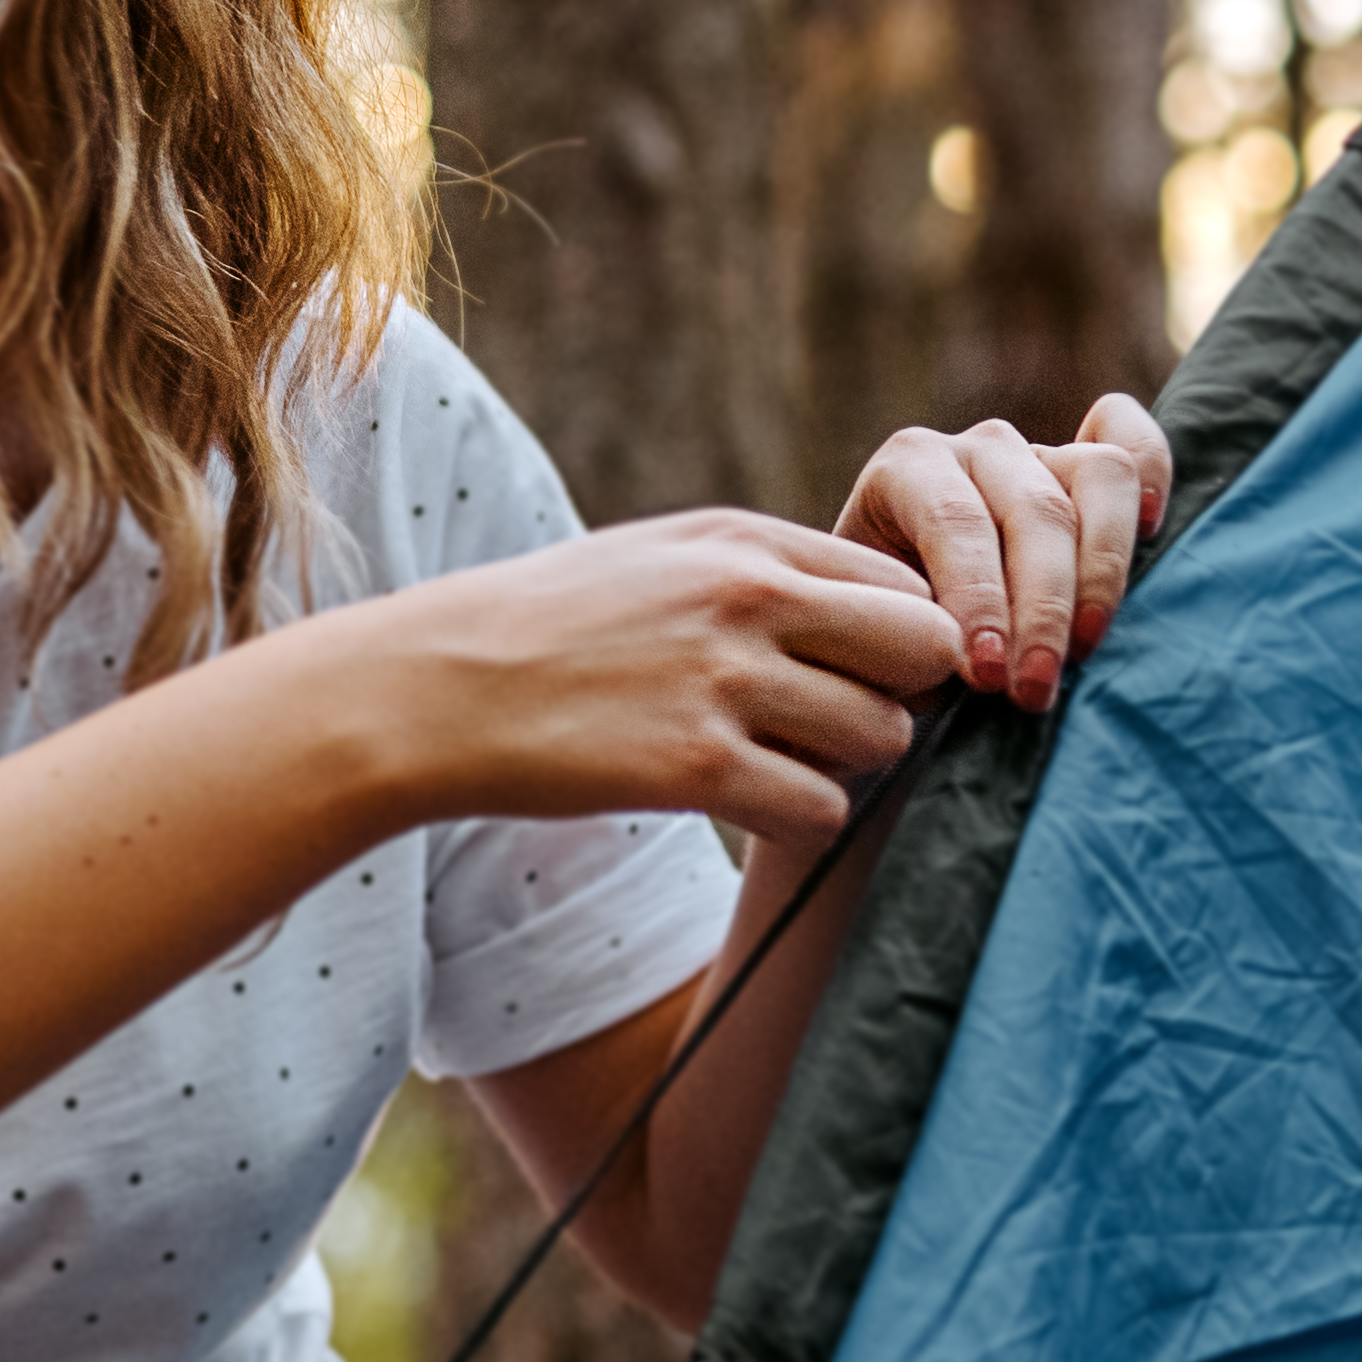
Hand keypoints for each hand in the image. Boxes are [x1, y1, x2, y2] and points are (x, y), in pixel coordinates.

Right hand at [339, 509, 973, 856]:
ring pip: (882, 739)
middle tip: (838, 728)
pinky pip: (819, 809)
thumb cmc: (552, 627)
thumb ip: (767, 575)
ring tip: (775, 765)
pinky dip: (796, 820)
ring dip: (845, 767)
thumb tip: (877, 615)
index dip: (902, 644)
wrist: (436, 688)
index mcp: (746, 542)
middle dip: (899, 700)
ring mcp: (723, 680)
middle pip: (924, 654)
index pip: (908, 586)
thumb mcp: (662, 559)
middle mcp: (748, 597)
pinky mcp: (695, 766)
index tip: (862, 680)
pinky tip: (744, 805)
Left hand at [829, 394, 1170, 708]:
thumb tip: (984, 665)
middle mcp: (978, 448)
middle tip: (1034, 689)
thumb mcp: (886, 638)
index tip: (986, 676)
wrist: (899, 624)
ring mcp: (1041, 450)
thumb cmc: (890, 637)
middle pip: (1036, 511)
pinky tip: (1154, 529)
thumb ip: (920, 638)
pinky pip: (1132, 440)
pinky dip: (1155, 473)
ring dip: (1104, 571)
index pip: (955, 523)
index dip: (978, 600)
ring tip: (1087, 649)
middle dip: (1042, 609)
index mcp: (907, 469)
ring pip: (1101, 476)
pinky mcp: (1088, 464)